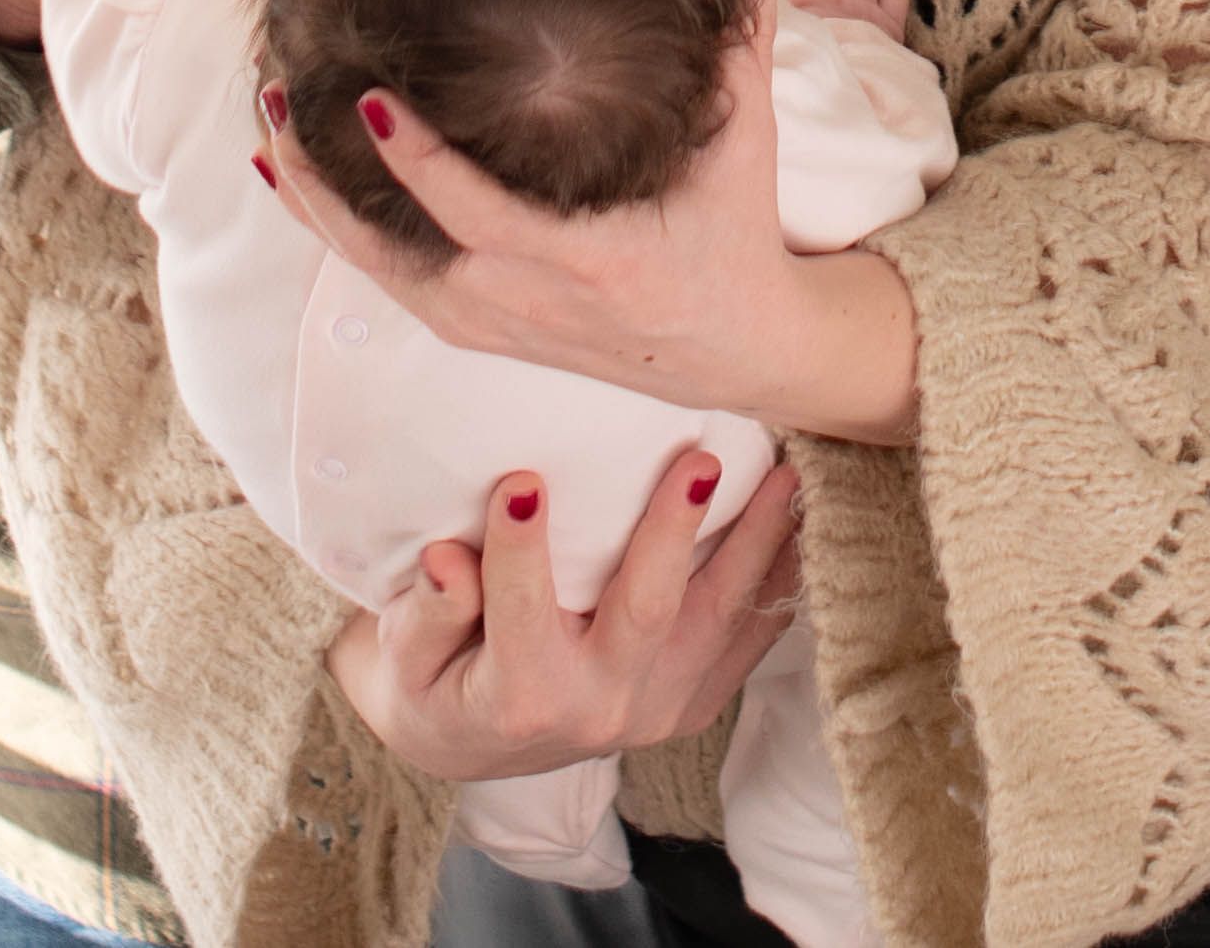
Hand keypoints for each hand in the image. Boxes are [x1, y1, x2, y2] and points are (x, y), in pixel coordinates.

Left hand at [264, 65, 925, 445]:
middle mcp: (522, 303)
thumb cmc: (734, 238)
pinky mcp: (475, 329)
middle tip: (278, 96)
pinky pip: (386, 281)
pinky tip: (294, 182)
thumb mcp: (745, 149)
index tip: (367, 101)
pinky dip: (334, 232)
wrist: (737, 350)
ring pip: (373, 269)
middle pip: (392, 247)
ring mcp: (491, 322)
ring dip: (313, 202)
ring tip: (269, 126)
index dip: (416, 162)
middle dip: (325, 177)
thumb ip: (742, 49)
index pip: (474, 213)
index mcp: (584, 261)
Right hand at [326, 453, 803, 784]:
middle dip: (673, 535)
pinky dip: (777, 582)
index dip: (518, 547)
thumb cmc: (437, 682)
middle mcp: (599, 709)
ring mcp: (657, 709)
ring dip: (755, 545)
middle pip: (644, 614)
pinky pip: (745, 641)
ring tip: (785, 477)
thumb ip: (426, 615)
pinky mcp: (692, 703)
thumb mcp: (407, 659)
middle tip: (697, 464)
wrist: (479, 746)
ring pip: (716, 622)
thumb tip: (445, 560)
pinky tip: (803, 522)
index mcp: (519, 699)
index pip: (517, 610)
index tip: (521, 479)